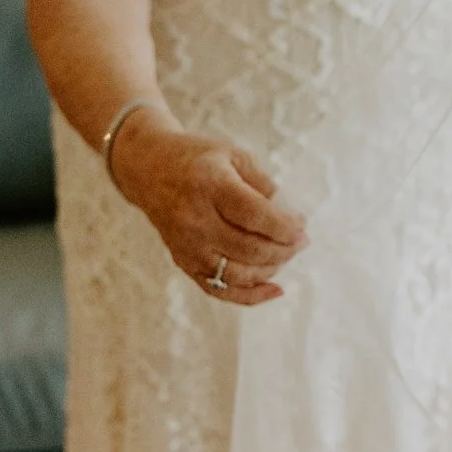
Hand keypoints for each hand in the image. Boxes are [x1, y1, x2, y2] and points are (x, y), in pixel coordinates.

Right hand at [107, 110, 305, 304]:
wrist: (148, 169)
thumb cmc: (198, 159)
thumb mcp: (234, 155)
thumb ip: (263, 183)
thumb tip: (290, 215)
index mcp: (210, 187)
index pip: (254, 215)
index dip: (284, 226)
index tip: (303, 226)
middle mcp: (195, 220)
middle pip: (248, 248)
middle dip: (284, 249)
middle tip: (302, 240)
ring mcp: (187, 246)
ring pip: (236, 273)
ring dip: (271, 269)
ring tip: (288, 254)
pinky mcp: (183, 262)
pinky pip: (218, 289)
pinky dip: (249, 296)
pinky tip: (275, 289)